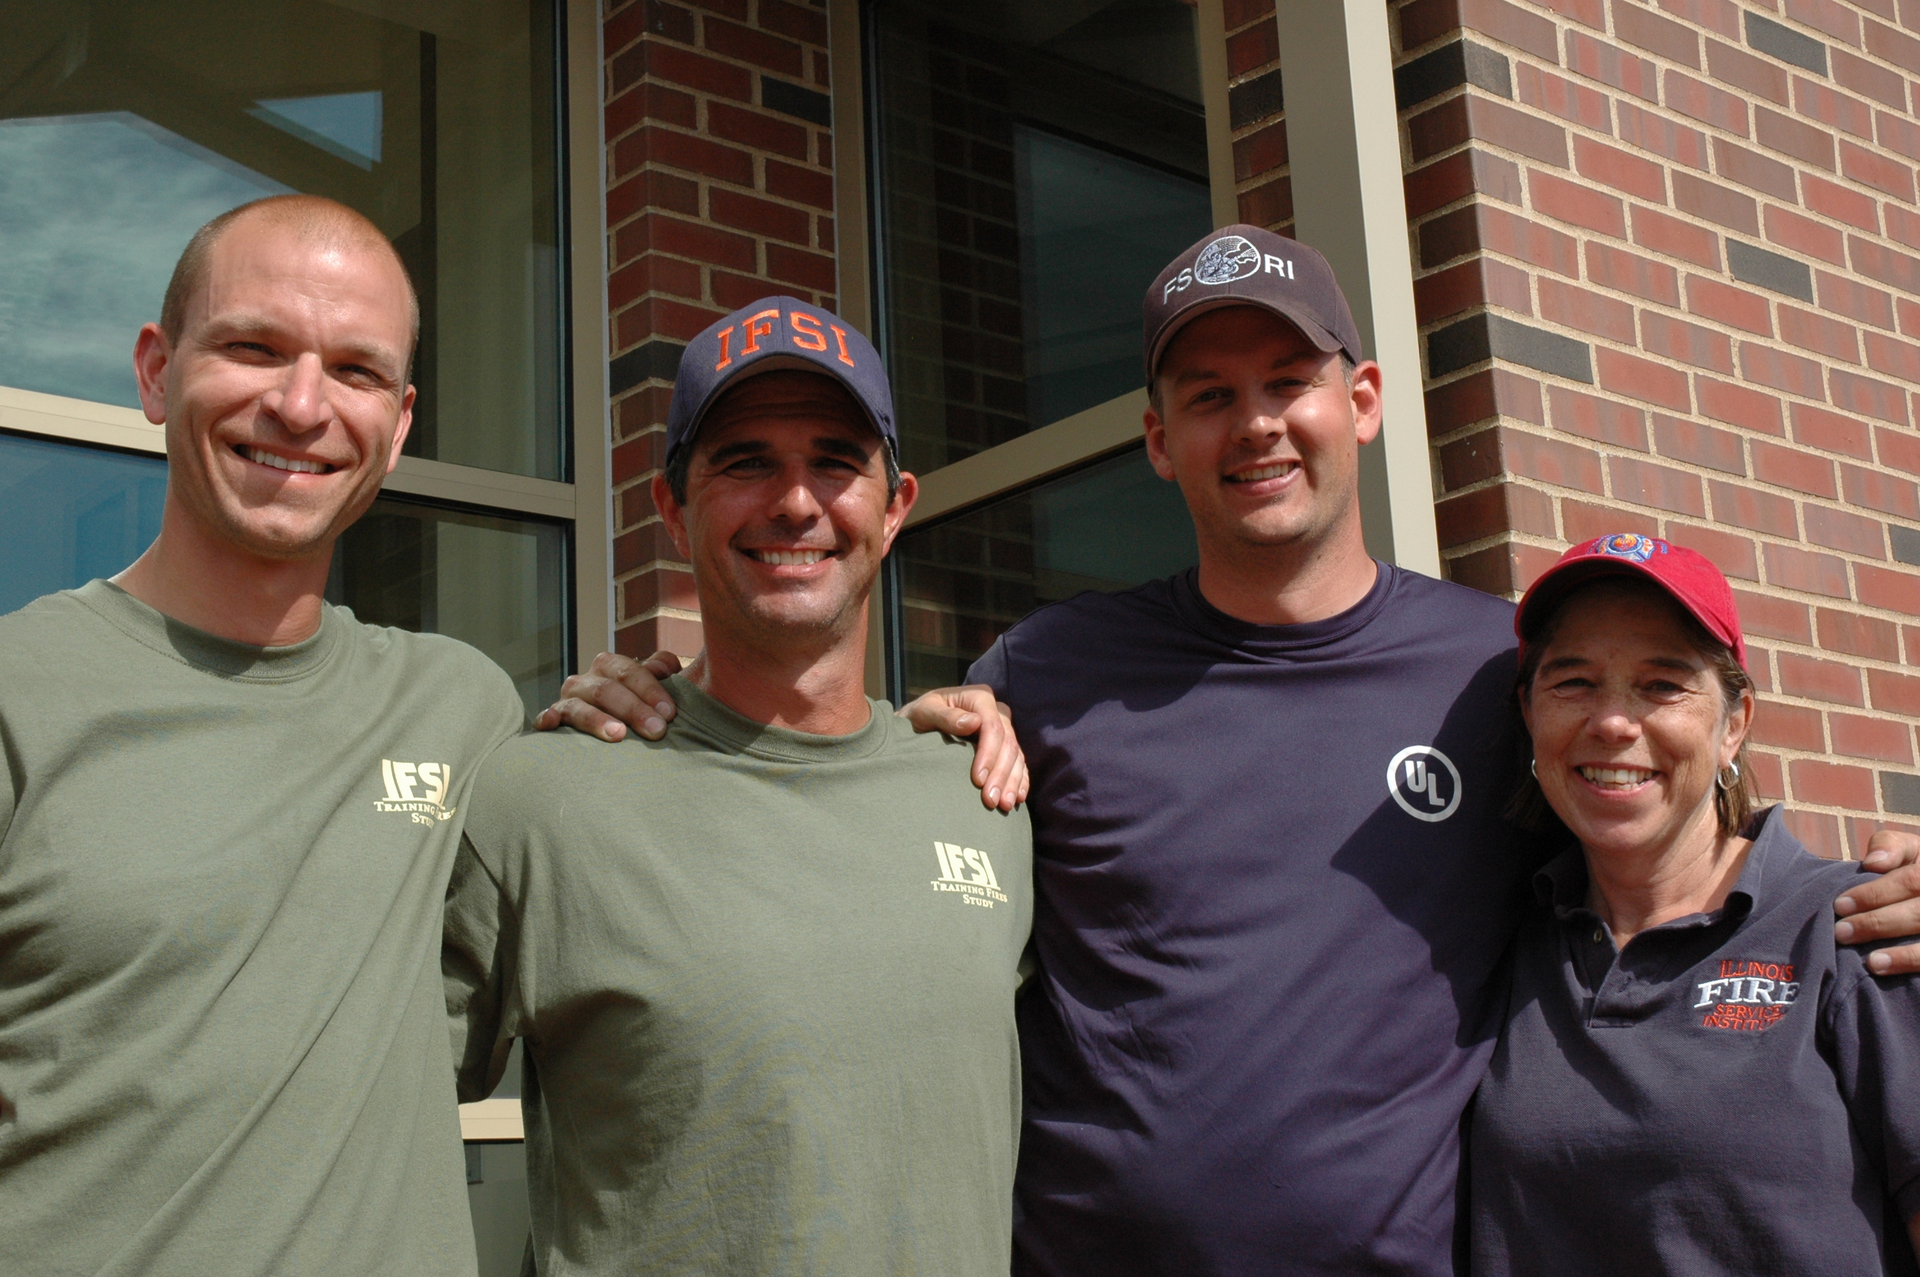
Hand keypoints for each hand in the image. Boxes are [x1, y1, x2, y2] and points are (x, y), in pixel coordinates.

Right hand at [536, 650, 682, 741]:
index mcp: (609, 666)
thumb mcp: (652, 685)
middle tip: (657, 730)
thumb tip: (667, 666)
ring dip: (597, 720)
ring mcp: (567, 701)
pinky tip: (551, 722)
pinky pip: (545, 717)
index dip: (650, 690)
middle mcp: (586, 681)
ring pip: (578, 706)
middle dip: (633, 710)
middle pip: (606, 690)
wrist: (614, 727)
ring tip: (618, 735)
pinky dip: (546, 718)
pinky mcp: (553, 721)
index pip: (629, 672)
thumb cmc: (639, 706)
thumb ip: (661, 671)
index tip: (669, 713)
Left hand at [899, 685, 1028, 812]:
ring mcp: (1002, 727)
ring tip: (1004, 805)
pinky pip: (1018, 762)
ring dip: (1012, 782)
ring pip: (1016, 756)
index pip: (992, 728)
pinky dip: (1019, 780)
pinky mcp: (1003, 744)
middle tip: (991, 801)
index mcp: (980, 698)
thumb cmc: (919, 715)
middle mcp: (996, 710)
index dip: (989, 755)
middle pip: (1007, 744)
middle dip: (1001, 774)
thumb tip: (973, 722)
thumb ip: (945, 716)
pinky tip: (1018, 797)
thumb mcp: (925, 711)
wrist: (919, 722)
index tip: (978, 780)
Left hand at [1834, 830, 1919, 973]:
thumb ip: (1892, 847)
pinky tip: (1893, 974)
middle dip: (1878, 923)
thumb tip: (1873, 862)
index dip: (1875, 893)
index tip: (1840, 905)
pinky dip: (1915, 965)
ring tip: (1871, 962)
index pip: (1911, 881)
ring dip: (1905, 955)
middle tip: (1842, 933)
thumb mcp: (1913, 850)